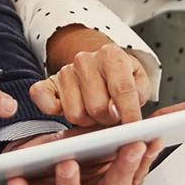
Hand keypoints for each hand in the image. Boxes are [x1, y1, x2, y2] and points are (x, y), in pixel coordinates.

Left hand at [2, 101, 184, 184]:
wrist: (46, 156)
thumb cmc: (83, 149)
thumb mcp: (115, 133)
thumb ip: (150, 125)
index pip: (135, 176)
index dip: (143, 160)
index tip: (148, 140)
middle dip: (120, 169)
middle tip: (126, 147)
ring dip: (70, 183)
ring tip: (68, 162)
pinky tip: (19, 177)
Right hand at [31, 43, 150, 125]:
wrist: (97, 64)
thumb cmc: (119, 76)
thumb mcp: (139, 81)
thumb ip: (138, 94)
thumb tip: (124, 111)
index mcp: (111, 55)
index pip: (122, 89)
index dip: (129, 113)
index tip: (132, 128)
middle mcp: (85, 60)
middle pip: (97, 106)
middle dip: (107, 118)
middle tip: (111, 114)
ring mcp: (64, 71)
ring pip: (75, 114)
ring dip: (87, 120)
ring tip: (94, 111)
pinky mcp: (46, 84)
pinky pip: (45, 104)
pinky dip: (55, 111)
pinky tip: (70, 108)